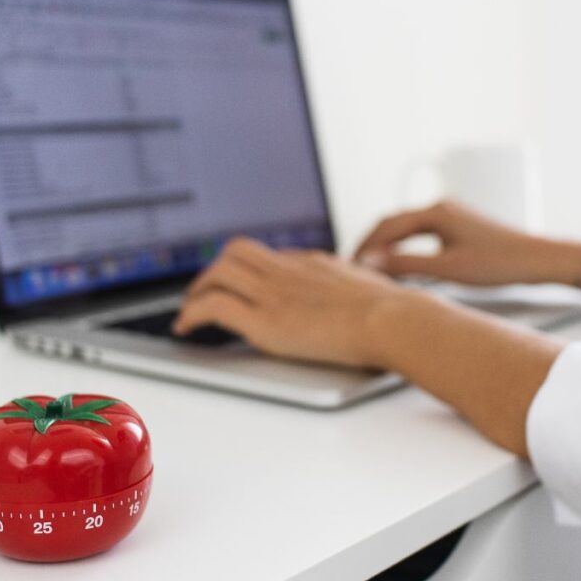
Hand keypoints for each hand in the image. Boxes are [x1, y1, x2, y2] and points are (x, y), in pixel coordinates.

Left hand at [174, 237, 412, 367]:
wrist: (393, 319)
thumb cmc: (393, 312)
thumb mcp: (369, 288)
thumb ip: (350, 288)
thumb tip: (358, 293)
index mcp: (313, 263)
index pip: (269, 257)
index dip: (248, 271)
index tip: (240, 285)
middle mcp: (289, 270)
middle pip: (236, 252)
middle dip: (213, 271)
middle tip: (204, 294)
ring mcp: (275, 292)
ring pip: (218, 272)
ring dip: (197, 291)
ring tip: (189, 313)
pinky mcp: (266, 320)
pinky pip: (214, 305)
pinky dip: (193, 313)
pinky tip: (186, 328)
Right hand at [353, 200, 569, 285]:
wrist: (540, 260)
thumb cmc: (501, 263)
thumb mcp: (449, 269)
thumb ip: (407, 265)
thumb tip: (371, 264)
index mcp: (436, 212)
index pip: (386, 227)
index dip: (364, 248)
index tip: (348, 268)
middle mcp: (441, 208)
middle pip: (392, 223)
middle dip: (370, 245)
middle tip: (350, 268)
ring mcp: (451, 216)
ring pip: (406, 229)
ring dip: (386, 246)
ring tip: (369, 268)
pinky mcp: (459, 228)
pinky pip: (420, 234)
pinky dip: (403, 247)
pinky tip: (399, 265)